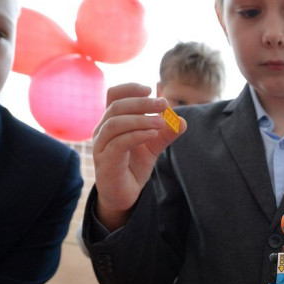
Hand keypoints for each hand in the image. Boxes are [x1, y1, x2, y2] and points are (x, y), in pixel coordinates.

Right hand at [92, 83, 186, 229]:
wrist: (124, 194)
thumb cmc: (133, 166)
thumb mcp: (153, 146)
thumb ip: (165, 133)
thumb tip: (182, 121)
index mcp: (112, 121)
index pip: (114, 95)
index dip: (130, 88)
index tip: (150, 89)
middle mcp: (102, 130)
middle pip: (116, 106)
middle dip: (142, 102)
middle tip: (164, 104)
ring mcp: (101, 146)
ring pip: (115, 123)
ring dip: (140, 119)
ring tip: (161, 122)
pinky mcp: (105, 161)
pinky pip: (118, 143)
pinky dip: (137, 135)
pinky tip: (153, 134)